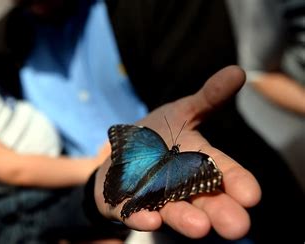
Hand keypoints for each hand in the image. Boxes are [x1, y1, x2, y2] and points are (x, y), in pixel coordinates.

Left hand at [94, 66, 260, 239]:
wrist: (119, 153)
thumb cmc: (156, 135)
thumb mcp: (180, 112)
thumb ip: (208, 98)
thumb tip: (238, 71)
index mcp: (198, 164)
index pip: (222, 173)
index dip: (237, 182)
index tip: (252, 195)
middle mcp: (180, 187)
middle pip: (203, 201)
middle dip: (220, 212)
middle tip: (238, 226)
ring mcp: (153, 198)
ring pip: (172, 212)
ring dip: (185, 219)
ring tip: (200, 227)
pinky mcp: (125, 206)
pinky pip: (133, 213)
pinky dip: (141, 217)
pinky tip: (148, 220)